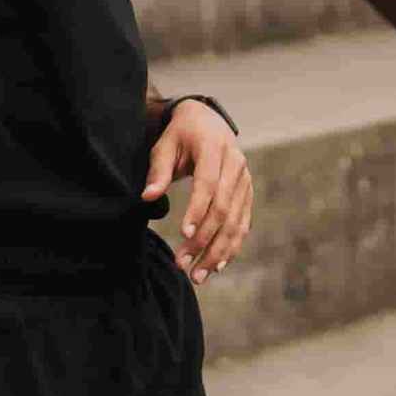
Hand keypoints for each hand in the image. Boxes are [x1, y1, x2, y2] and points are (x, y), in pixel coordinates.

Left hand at [142, 98, 252, 284]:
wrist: (208, 121)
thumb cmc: (181, 135)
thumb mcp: (164, 145)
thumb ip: (158, 171)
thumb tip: (147, 197)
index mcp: (214, 147)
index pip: (208, 183)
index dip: (198, 210)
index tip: (183, 235)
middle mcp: (235, 163)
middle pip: (223, 207)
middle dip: (204, 239)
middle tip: (182, 265)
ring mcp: (245, 179)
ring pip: (236, 220)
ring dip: (218, 250)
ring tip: (198, 275)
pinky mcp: (247, 192)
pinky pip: (243, 222)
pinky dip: (232, 245)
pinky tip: (217, 265)